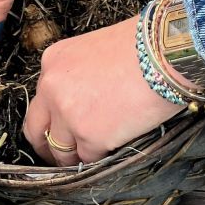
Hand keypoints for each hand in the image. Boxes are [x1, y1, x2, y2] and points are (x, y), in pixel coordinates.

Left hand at [22, 16, 184, 165]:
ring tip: (90, 159)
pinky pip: (89, 159)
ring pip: (61, 150)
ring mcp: (69, 115)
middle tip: (58, 158)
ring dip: (74, 159)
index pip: (41, 100)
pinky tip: (112, 151)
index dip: (50, 118)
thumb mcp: (97, 48)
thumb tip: (87, 97)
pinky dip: (100, 159)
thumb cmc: (144, 45)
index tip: (57, 129)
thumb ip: (81, 75)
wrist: (168, 52)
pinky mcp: (91, 137)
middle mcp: (52, 89)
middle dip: (46, 147)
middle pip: (36, 129)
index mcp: (53, 63)